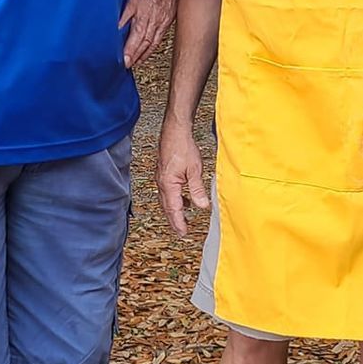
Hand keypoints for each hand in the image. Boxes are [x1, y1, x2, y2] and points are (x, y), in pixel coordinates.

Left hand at [120, 0, 177, 67]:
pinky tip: (141, 57)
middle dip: (131, 51)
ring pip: (148, 40)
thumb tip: (109, 19)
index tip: (114, 46)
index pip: (126, 21)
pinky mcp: (165, 24)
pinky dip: (148, 51)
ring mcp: (158, 20)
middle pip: (139, 35)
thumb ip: (121, 6)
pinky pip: (156, 40)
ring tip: (130, 63)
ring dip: (139, 54)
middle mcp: (148, 13)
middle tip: (123, 62)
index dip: (120, 35)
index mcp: (136, 2)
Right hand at [157, 119, 209, 237]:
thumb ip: (197, 189)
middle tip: (181, 231)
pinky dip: (175, 198)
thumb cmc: (182, 146)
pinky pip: (167, 191)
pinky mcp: (163, 173)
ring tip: (183, 217)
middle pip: (167, 207)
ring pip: (166, 199)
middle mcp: (161, 183)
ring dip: (174, 210)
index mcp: (168, 185)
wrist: (174, 130)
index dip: (178, 222)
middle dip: (174, 220)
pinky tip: (184, 198)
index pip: (173, 209)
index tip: (183, 233)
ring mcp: (161, 178)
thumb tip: (202, 206)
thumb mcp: (195, 170)